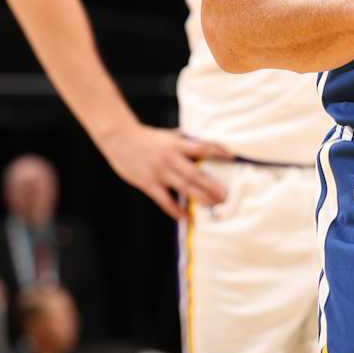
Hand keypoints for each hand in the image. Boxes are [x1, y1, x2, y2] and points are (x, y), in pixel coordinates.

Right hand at [101, 123, 233, 220]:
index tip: (233, 157)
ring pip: (185, 189)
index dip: (219, 151)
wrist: (120, 139)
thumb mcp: (168, 135)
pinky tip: (187, 217)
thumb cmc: (146, 137)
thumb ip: (183, 141)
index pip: (203, 147)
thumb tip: (201, 143)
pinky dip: (177, 210)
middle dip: (213, 186)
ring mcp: (160, 173)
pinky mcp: (149, 184)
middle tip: (227, 195)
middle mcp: (171, 159)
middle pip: (197, 175)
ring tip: (214, 205)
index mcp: (177, 144)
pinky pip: (166, 201)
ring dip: (201, 198)